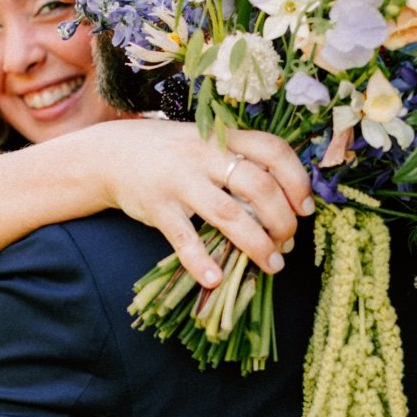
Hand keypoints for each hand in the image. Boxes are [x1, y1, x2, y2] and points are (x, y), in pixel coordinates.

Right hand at [94, 121, 313, 286]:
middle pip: (259, 186)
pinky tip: (215, 279)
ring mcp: (180, 180)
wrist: (110, 155)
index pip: (274, 150)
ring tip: (272, 264)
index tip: (306, 208)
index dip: (298, 180)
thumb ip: (239, 159)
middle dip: (283, 220)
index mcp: (222, 137)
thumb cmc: (169, 153)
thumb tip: (286, 197)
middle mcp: (204, 155)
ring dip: (257, 245)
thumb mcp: (205, 142)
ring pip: (230, 214)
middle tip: (288, 241)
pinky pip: (184, 238)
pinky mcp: (157, 206)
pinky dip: (201, 261)